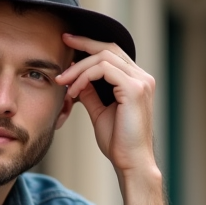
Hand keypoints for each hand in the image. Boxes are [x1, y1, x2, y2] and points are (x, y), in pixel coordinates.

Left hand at [55, 34, 156, 174]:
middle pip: (109, 48)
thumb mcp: (99, 112)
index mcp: (137, 81)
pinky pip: (104, 70)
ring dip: (78, 68)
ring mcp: (141, 81)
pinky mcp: (134, 89)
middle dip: (83, 44)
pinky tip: (74, 91)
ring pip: (103, 57)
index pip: (113, 52)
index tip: (68, 42)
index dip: (90, 44)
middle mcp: (142, 77)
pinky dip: (84, 77)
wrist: (130, 162)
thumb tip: (78, 79)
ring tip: (63, 82)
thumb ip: (91, 93)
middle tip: (62, 42)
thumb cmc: (118, 142)